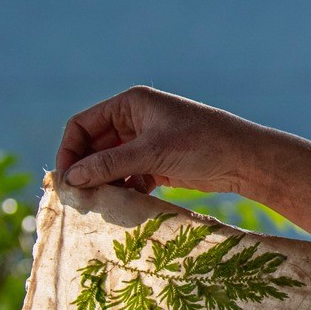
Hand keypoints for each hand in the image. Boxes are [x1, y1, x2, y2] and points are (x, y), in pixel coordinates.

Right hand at [56, 86, 247, 193]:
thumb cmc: (201, 144)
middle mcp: (135, 121)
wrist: (245, 160)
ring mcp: (146, 144)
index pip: (83, 125)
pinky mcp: (157, 165)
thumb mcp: (152, 153)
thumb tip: (71, 178)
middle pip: (94, 147)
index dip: (70, 150)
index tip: (65, 179)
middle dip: (85, 171)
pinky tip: (123, 204)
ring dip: (103, 183)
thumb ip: (110, 164)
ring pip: (111, 165)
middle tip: (78, 199)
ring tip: (98, 205)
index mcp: (130, 104)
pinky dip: (123, 190)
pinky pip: (129, 178)